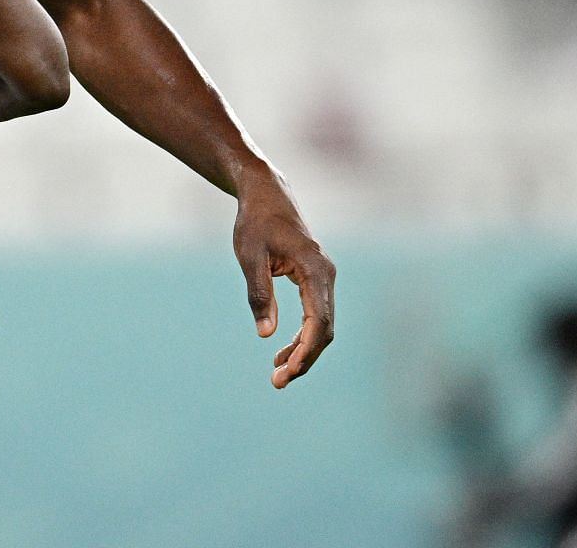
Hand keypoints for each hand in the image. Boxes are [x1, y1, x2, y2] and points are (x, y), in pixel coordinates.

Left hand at [233, 170, 335, 388]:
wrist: (266, 194)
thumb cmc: (256, 222)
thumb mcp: (250, 256)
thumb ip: (259, 293)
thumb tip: (265, 334)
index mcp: (316, 270)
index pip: (319, 321)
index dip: (306, 351)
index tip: (287, 371)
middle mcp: (327, 276)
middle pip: (324, 329)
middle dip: (305, 358)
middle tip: (278, 382)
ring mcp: (323, 278)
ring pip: (321, 325)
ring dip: (304, 351)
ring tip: (278, 374)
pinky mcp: (314, 280)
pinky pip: (315, 316)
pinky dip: (302, 336)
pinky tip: (282, 351)